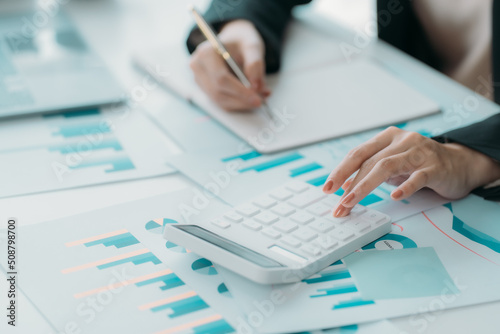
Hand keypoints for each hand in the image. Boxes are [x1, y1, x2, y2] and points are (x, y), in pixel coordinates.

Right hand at [189, 20, 269, 110]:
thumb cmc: (241, 42)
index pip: (221, 79)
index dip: (239, 92)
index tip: (257, 98)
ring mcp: (199, 80)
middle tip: (261, 102)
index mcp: (206, 53)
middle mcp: (198, 67)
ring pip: (220, 101)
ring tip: (259, 99)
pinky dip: (238, 103)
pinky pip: (222, 102)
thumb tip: (255, 86)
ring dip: (241, 104)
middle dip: (241, 100)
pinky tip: (250, 99)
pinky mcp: (205, 89)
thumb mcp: (252, 45)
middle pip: (218, 93)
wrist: (232, 41)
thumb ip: (255, 64)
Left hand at [322, 127, 499, 216]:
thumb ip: (371, 171)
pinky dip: (405, 187)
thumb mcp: (393, 165)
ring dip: (365, 187)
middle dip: (350, 185)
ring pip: (387, 167)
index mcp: (387, 138)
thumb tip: (345, 187)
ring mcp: (420, 152)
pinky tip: (395, 196)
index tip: (327, 188)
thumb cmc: (420, 165)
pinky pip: (418, 177)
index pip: (358, 153)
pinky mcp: (435, 167)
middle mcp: (402, 141)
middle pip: (369, 162)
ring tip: (352, 202)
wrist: (460, 164)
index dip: (341, 171)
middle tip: (339, 205)